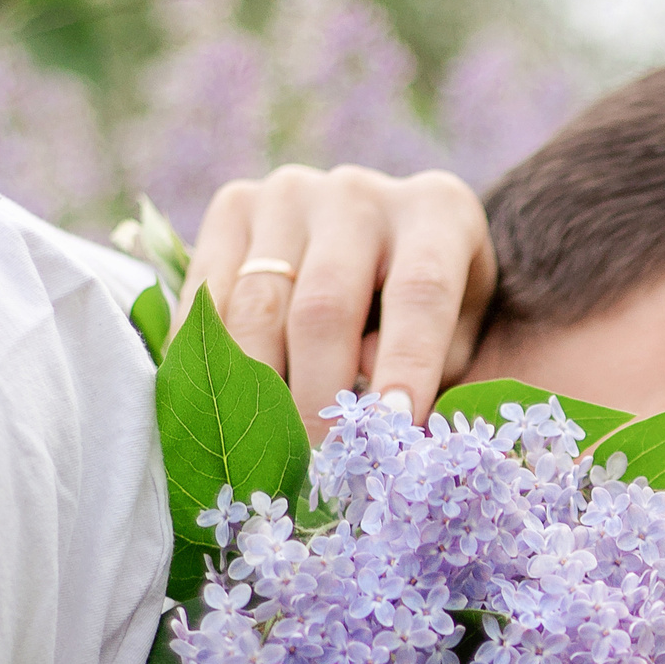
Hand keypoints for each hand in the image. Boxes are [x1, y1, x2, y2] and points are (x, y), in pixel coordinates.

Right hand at [182, 164, 496, 440]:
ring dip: (253, 392)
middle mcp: (359, 194)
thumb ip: (433, 368)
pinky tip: (217, 412)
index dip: (405, 365)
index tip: (391, 431)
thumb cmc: (431, 310)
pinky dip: (208, 360)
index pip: (421, 292)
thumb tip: (373, 411)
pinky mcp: (233, 205)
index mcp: (437, 213)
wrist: (382, 236)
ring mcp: (288, 193)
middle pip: (323, 307)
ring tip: (263, 456)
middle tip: (315, 470)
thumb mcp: (458, 335)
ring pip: (255, 307)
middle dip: (316, 400)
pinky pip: (206, 295)